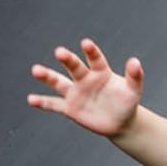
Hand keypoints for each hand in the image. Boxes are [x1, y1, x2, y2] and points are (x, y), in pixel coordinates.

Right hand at [28, 38, 144, 137]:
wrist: (120, 122)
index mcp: (101, 72)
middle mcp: (85, 79)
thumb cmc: (126, 102)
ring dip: (47, 76)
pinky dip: (42, 102)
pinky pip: (54, 104)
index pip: (95, 59)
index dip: (91, 51)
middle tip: (59, 52)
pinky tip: (31, 99)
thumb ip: (135, 75)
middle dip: (67, 60)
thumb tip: (135, 61)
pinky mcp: (70, 107)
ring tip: (36, 70)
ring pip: (59, 82)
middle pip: (74, 67)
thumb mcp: (133, 90)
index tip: (85, 43)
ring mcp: (75, 93)